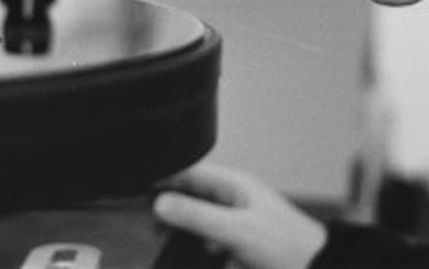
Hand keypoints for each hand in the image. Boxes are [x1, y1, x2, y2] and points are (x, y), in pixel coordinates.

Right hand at [153, 163, 326, 268]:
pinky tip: (190, 256)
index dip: (165, 177)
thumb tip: (161, 203)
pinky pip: (211, 244)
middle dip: (169, 205)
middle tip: (143, 215)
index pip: (191, 173)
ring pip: (200, 223)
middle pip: (192, 197)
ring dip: (183, 229)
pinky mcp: (241, 249)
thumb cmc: (289, 246)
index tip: (138, 184)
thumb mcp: (237, 230)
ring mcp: (238, 226)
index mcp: (235, 186)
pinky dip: (198, 249)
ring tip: (158, 234)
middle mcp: (235, 202)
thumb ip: (198, 216)